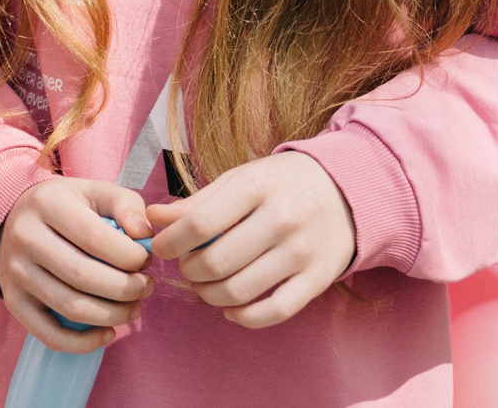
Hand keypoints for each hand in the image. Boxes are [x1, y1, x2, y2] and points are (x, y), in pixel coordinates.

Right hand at [0, 178, 154, 353]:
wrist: (12, 221)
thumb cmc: (65, 207)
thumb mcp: (94, 192)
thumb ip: (125, 205)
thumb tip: (144, 235)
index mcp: (47, 203)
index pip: (94, 237)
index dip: (130, 256)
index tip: (146, 261)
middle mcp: (25, 237)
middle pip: (83, 276)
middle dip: (127, 289)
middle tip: (146, 288)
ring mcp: (15, 272)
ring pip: (71, 307)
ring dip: (113, 316)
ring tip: (133, 308)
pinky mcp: (13, 301)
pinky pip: (50, 334)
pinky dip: (84, 343)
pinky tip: (107, 333)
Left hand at [144, 152, 354, 328]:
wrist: (344, 192)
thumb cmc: (279, 184)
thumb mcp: (238, 179)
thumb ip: (196, 201)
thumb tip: (153, 219)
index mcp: (257, 187)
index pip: (200, 222)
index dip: (171, 241)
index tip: (161, 246)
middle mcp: (282, 220)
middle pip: (217, 262)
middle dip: (189, 271)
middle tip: (186, 266)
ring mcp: (302, 253)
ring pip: (240, 291)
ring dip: (209, 295)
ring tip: (203, 284)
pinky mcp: (317, 280)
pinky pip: (274, 312)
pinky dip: (245, 317)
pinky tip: (230, 309)